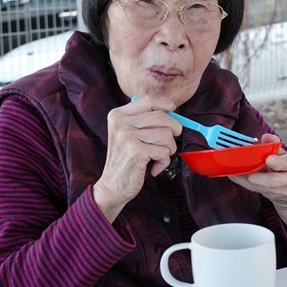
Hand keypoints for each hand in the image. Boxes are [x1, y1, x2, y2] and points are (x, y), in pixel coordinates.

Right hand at [94, 96, 181, 222]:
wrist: (112, 186)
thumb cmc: (126, 160)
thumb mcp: (128, 134)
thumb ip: (144, 120)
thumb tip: (172, 109)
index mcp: (118, 115)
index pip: (149, 100)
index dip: (165, 104)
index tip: (173, 109)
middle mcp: (120, 122)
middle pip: (162, 116)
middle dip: (173, 130)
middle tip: (169, 143)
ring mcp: (127, 136)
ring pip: (167, 135)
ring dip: (168, 149)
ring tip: (157, 157)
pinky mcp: (136, 151)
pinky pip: (164, 151)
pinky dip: (164, 162)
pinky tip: (153, 167)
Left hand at [227, 133, 286, 239]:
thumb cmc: (285, 166)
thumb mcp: (283, 153)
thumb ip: (273, 144)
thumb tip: (265, 137)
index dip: (279, 162)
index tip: (268, 159)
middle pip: (275, 180)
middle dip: (260, 178)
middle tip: (249, 175)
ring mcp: (285, 191)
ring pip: (264, 188)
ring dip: (247, 181)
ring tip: (235, 173)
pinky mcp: (275, 198)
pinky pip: (257, 190)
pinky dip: (244, 183)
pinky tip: (234, 176)